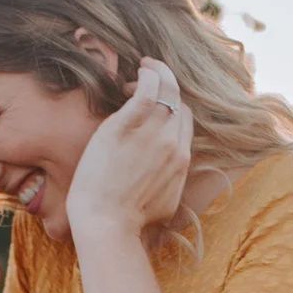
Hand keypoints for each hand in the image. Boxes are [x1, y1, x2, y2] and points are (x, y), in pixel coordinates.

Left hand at [65, 58, 192, 249]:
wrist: (107, 224)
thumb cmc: (127, 221)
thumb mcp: (163, 205)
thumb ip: (170, 185)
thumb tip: (168, 182)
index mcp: (181, 161)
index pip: (185, 120)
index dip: (171, 106)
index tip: (153, 104)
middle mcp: (172, 144)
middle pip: (179, 102)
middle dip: (166, 86)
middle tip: (147, 78)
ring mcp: (152, 135)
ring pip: (167, 90)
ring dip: (157, 74)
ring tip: (143, 68)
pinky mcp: (127, 127)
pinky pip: (147, 89)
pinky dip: (148, 74)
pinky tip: (138, 71)